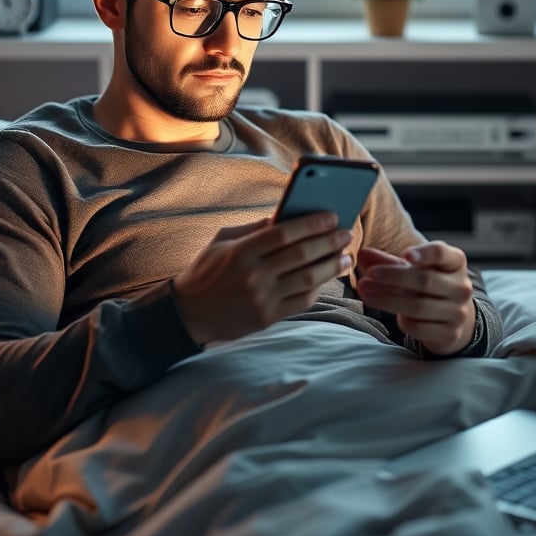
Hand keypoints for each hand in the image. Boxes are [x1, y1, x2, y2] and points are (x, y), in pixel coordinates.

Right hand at [173, 212, 351, 345]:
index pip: (284, 234)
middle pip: (301, 255)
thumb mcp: (223, 241)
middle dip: (329, 242)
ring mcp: (262, 299)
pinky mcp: (267, 318)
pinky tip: (327, 277)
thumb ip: (254, 229)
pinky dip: (318, 288)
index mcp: (241, 252)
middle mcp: (253, 276)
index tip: (331, 217)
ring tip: (345, 256)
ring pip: (307, 279)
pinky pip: (302, 301)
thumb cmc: (207, 271)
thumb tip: (287, 216)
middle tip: (346, 233)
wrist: (189, 313)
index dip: (311, 224)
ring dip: (331, 266)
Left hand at [356, 242, 475, 355]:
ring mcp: (458, 312)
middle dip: (393, 278)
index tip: (406, 254)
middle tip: (369, 275)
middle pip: (425, 280)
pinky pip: (419, 327)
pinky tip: (392, 315)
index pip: (442, 253)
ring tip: (366, 294)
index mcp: (455, 262)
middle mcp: (461, 286)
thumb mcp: (413, 269)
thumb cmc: (427, 285)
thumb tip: (362, 254)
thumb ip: (388, 262)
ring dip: (387, 300)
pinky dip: (402, 321)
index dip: (425, 253)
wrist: (452, 317)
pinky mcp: (450, 333)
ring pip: (418, 306)